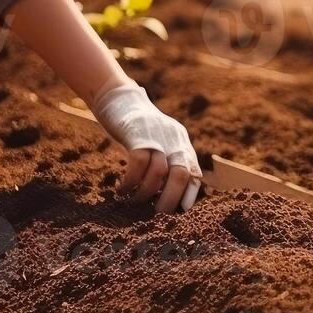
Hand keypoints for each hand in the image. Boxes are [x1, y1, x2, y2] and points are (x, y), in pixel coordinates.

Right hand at [91, 82, 201, 212]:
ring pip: (160, 172)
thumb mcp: (159, 141)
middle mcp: (174, 140)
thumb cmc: (137, 126)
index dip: (189, 195)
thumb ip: (165, 161)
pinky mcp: (136, 134)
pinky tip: (122, 189)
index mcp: (181, 143)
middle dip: (170, 199)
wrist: (118, 96)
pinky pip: (138, 164)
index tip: (178, 212)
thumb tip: (165, 191)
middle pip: (182, 174)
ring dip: (146, 192)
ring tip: (134, 201)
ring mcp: (156, 136)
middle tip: (156, 216)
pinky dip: (131, 181)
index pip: (194, 173)